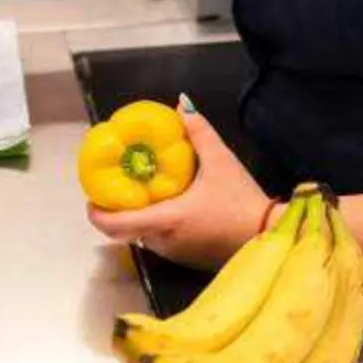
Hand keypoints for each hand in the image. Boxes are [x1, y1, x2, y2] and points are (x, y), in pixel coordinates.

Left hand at [87, 100, 272, 269]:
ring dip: (139, 217)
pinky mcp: (185, 258)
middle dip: (118, 209)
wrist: (270, 237)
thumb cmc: (243, 202)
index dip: (96, 212)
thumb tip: (181, 104)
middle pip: (126, 229)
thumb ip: (198, 132)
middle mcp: (163, 242)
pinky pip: (160, 241)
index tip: (92, 196)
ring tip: (143, 190)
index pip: (114, 225)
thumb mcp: (221, 161)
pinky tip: (168, 204)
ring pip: (143, 236)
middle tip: (119, 184)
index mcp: (164, 221)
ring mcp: (173, 254)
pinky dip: (156, 224)